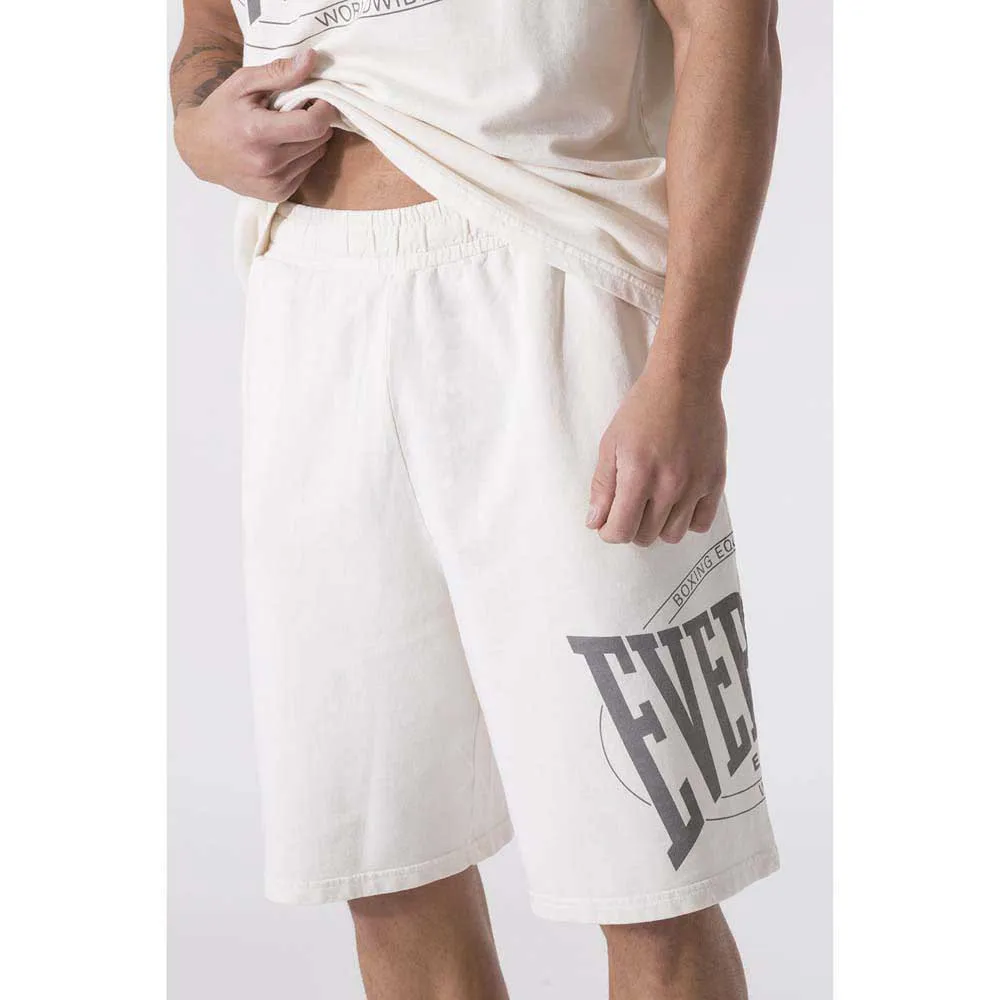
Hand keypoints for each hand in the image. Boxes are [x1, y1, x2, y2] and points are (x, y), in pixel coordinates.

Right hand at [174, 49, 338, 200]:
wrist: (198, 150)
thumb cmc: (222, 111)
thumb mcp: (243, 83)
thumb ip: (278, 72)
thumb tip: (311, 59)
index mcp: (258, 133)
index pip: (312, 125)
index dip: (325, 110)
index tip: (322, 100)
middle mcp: (267, 163)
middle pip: (318, 140)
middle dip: (317, 122)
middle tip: (301, 111)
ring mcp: (273, 183)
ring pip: (316, 156)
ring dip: (310, 140)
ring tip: (289, 129)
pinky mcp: (277, 194)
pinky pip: (306, 171)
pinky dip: (302, 157)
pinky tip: (283, 147)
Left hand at [586, 368, 726, 545]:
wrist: (685, 381)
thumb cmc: (643, 409)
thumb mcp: (611, 443)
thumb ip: (603, 486)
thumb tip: (595, 522)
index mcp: (638, 475)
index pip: (621, 531)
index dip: (608, 532)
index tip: (606, 522)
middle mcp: (669, 484)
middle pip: (645, 536)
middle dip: (630, 527)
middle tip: (628, 507)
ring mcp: (696, 484)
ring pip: (673, 535)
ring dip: (658, 527)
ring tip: (653, 504)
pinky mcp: (716, 480)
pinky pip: (702, 523)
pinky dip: (686, 520)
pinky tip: (677, 502)